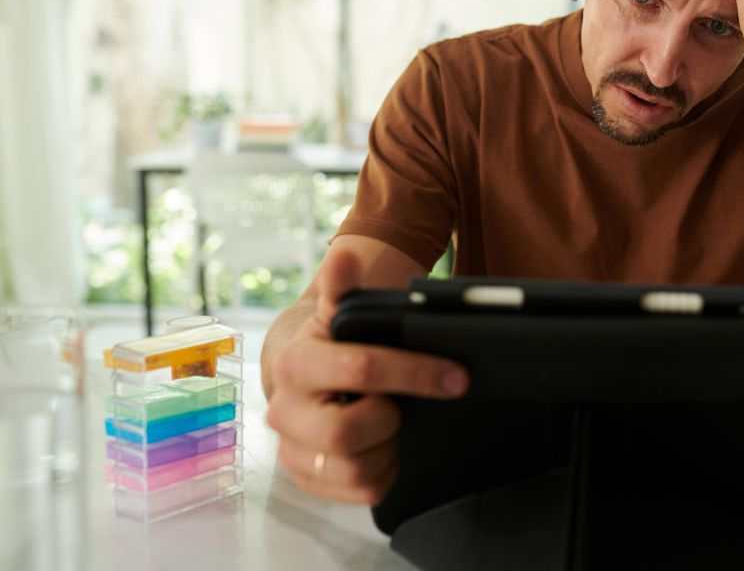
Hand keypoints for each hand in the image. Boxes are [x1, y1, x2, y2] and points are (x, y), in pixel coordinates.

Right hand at [265, 248, 469, 503]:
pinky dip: (384, 471)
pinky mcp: (308, 479)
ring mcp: (294, 450)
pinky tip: (386, 446)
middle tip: (407, 406)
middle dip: (391, 418)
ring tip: (395, 423)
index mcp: (296, 363)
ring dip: (388, 447)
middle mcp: (284, 411)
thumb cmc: (331, 338)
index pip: (362, 369)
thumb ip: (342, 287)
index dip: (416, 373)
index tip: (457, 376)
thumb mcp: (337, 311)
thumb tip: (344, 256)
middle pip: (347, 432)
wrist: (299, 370)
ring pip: (356, 469)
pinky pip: (359, 491)